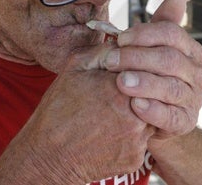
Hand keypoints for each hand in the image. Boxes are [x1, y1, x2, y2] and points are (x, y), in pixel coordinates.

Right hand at [0, 45, 153, 183]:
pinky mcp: (135, 158)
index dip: (136, 67)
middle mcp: (135, 115)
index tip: (123, 72)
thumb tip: (124, 42)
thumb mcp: (75, 68)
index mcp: (121, 88)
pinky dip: (130, 135)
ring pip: (149, 116)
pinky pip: (141, 140)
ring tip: (111, 113)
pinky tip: (109, 132)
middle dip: (140, 88)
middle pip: (152, 92)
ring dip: (138, 111)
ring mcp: (137, 140)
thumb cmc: (59, 110)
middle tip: (118, 93)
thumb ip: (104, 50)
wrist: (49, 155)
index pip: (146, 68)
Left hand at [112, 0, 201, 141]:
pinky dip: (153, 110)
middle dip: (136, 58)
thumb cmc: (149, 75)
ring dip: (143, 83)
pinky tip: (135, 105)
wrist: (151, 116)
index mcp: (190, 50)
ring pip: (171, 87)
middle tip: (109, 61)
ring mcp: (194, 99)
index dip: (144, 34)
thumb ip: (162, 24)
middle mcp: (197, 73)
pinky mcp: (186, 122)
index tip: (119, 39)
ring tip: (120, 82)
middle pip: (169, 59)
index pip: (171, 34)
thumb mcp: (152, 48)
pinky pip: (171, 116)